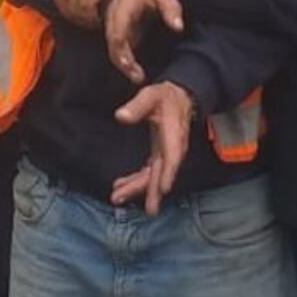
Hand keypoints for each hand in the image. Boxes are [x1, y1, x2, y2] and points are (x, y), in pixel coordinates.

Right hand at [102, 0, 184, 83]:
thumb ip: (169, 7)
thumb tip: (179, 27)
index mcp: (121, 13)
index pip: (117, 32)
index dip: (122, 49)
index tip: (129, 62)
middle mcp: (114, 28)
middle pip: (114, 49)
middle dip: (124, 64)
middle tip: (138, 77)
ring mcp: (115, 38)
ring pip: (116, 57)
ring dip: (126, 70)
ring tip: (140, 79)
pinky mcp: (120, 46)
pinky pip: (121, 60)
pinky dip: (128, 69)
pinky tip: (140, 78)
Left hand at [110, 82, 194, 215]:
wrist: (180, 98)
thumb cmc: (166, 97)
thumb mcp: (151, 96)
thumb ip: (137, 106)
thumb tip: (120, 116)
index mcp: (173, 136)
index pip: (172, 159)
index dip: (167, 175)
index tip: (163, 190)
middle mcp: (172, 150)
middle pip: (159, 174)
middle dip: (146, 190)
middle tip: (127, 201)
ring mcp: (166, 155)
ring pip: (152, 177)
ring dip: (136, 188)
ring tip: (117, 198)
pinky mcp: (160, 155)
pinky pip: (149, 173)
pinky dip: (136, 181)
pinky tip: (122, 186)